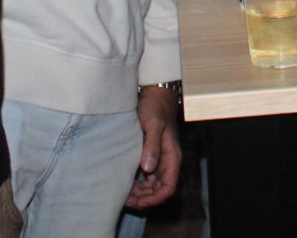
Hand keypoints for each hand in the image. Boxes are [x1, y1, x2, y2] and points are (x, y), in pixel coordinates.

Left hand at [125, 86, 180, 208]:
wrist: (154, 95)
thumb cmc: (155, 108)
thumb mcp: (153, 125)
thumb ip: (152, 146)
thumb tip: (148, 168)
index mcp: (172, 157)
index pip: (168, 188)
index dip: (154, 199)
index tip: (137, 202)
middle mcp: (167, 161)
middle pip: (159, 191)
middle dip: (144, 199)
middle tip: (125, 200)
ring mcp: (160, 160)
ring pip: (152, 187)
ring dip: (140, 194)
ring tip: (123, 194)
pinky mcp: (151, 156)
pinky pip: (146, 178)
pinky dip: (137, 185)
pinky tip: (126, 183)